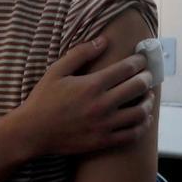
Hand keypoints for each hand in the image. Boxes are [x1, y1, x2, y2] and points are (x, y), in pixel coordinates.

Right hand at [13, 36, 155, 155]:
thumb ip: (80, 53)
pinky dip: (142, 125)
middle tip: (148, 75)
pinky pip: (132, 134)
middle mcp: (102, 104)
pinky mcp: (103, 141)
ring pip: (140, 112)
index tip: (142, 59)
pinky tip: (142, 118)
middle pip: (138, 88)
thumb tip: (103, 40)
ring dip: (148, 102)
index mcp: (92, 85)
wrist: (32, 132)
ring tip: (147, 97)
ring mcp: (104, 125)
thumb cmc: (42, 100)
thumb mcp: (56, 71)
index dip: (139, 61)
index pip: (126, 69)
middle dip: (147, 78)